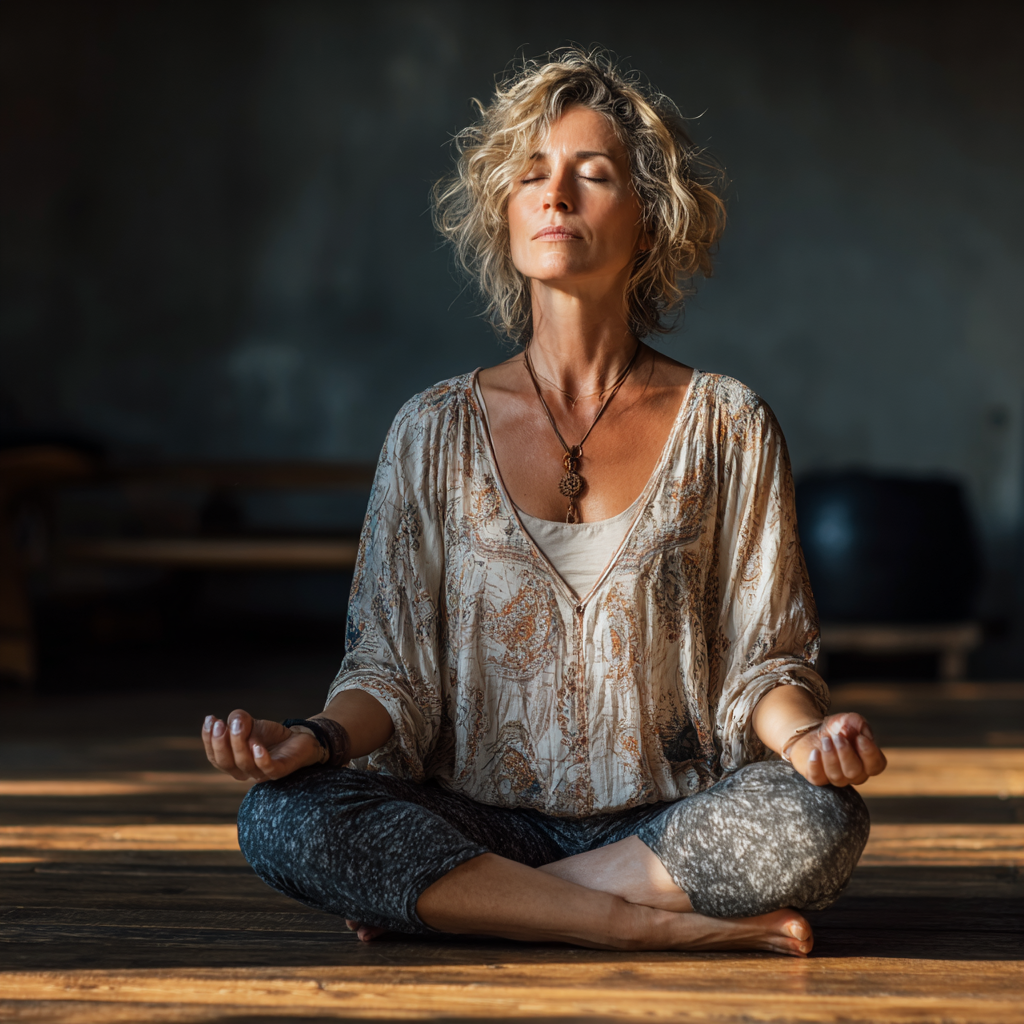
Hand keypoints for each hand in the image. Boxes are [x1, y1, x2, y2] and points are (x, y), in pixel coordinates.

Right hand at [202, 709, 320, 781]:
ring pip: (245, 764)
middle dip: (219, 743)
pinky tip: (256, 746)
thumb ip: (237, 720)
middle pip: (226, 763)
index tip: (210, 719)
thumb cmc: (268, 735)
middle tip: (220, 724)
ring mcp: (262, 773)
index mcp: (232, 763)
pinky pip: (268, 769)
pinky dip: (261, 759)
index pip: (215, 756)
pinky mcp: (280, 770)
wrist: (297, 739)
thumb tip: (233, 721)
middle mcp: (244, 771)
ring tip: (238, 724)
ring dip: (238, 744)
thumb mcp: (249, 724)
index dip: (209, 740)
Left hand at [788, 712, 886, 786]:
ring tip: (825, 740)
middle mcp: (856, 773)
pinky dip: (815, 765)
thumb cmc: (838, 728)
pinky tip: (815, 752)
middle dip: (845, 753)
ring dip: (830, 756)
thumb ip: (860, 724)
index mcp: (868, 761)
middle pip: (855, 773)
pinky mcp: (819, 778)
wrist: (815, 731)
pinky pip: (818, 779)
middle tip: (837, 737)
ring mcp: (837, 778)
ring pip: (837, 777)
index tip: (860, 738)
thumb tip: (862, 735)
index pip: (876, 765)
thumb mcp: (850, 719)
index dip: (870, 754)